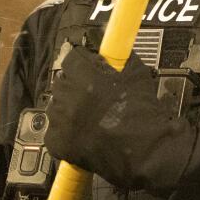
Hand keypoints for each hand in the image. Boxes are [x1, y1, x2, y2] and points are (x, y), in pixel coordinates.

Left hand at [43, 47, 195, 191]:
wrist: (146, 150)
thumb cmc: (143, 114)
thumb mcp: (136, 73)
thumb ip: (119, 58)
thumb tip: (113, 49)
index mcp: (85, 76)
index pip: (71, 59)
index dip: (81, 64)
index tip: (86, 68)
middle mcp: (68, 97)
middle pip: (61, 83)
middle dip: (74, 86)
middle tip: (90, 96)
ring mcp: (61, 121)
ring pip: (55, 108)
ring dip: (68, 109)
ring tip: (88, 118)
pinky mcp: (58, 143)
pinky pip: (54, 132)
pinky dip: (65, 133)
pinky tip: (82, 135)